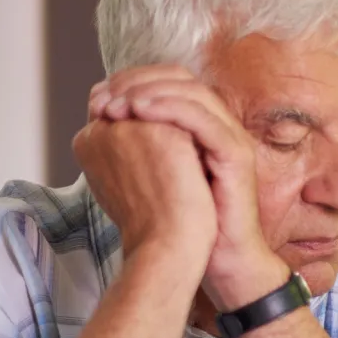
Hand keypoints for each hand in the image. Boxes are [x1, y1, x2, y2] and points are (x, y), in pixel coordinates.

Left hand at [92, 66, 284, 309]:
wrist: (220, 258)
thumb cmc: (191, 225)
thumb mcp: (157, 174)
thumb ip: (139, 146)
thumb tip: (103, 124)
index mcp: (204, 128)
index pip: (171, 83)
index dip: (135, 81)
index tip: (100, 97)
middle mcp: (222, 127)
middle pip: (182, 79)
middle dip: (138, 81)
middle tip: (107, 97)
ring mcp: (232, 139)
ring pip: (192, 93)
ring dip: (149, 91)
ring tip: (119, 104)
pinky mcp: (237, 155)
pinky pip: (202, 119)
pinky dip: (168, 109)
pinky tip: (140, 113)